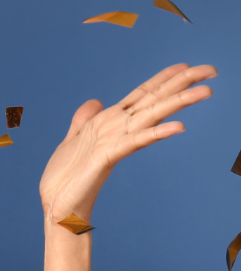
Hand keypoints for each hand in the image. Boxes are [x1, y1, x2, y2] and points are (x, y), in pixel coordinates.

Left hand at [38, 63, 214, 220]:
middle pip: (155, 100)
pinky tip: (180, 126)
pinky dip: (157, 133)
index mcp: (110, 123)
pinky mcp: (109, 156)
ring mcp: (117, 142)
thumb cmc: (65, 177)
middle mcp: (119, 129)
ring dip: (179, 102)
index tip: (184, 66)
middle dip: (181, 84)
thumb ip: (84, 119)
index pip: (142, 95)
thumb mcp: (73, 139)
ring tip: (206, 90)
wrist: (58, 205)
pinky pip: (136, 141)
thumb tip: (95, 101)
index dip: (162, 79)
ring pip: (153, 116)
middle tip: (211, 70)